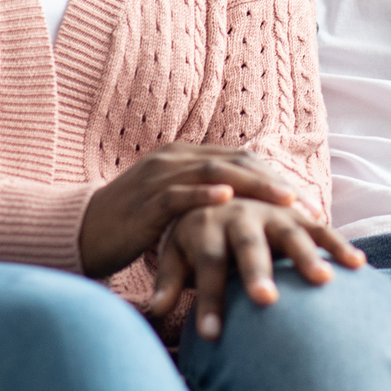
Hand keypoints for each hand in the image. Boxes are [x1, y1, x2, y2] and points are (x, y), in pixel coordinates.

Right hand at [79, 144, 312, 279]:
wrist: (81, 232)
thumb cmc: (133, 225)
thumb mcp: (175, 207)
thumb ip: (205, 200)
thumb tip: (249, 214)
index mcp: (184, 157)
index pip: (240, 159)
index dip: (276, 177)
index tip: (308, 202)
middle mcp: (174, 160)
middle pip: (235, 161)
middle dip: (274, 182)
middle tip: (307, 203)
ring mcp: (157, 178)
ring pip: (214, 173)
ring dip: (254, 186)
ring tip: (285, 199)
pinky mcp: (143, 202)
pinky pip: (178, 195)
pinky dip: (205, 195)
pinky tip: (230, 200)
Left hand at [152, 198, 363, 340]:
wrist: (222, 190)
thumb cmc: (196, 238)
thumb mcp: (176, 256)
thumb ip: (169, 282)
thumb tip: (151, 312)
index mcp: (204, 225)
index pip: (206, 266)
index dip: (208, 299)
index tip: (211, 336)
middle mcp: (239, 214)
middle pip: (248, 246)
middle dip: (257, 273)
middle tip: (265, 302)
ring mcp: (271, 211)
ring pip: (289, 233)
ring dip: (306, 256)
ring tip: (323, 282)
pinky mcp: (296, 212)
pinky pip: (320, 229)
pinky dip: (338, 245)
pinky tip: (357, 266)